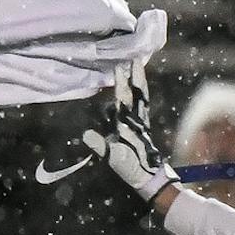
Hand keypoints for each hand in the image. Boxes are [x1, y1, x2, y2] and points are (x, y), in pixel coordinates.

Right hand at [81, 61, 178, 204]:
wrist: (148, 177)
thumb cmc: (132, 168)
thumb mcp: (115, 158)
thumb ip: (102, 146)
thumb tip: (86, 134)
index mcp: (130, 123)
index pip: (126, 98)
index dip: (123, 81)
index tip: (122, 65)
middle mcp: (136, 119)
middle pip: (136, 92)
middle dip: (135, 75)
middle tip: (134, 57)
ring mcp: (138, 122)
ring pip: (138, 97)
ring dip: (135, 82)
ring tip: (133, 68)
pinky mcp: (137, 127)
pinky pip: (136, 106)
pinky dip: (133, 95)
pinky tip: (128, 91)